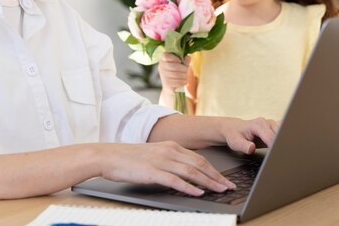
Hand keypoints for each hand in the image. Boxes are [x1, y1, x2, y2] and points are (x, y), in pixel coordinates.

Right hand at [98, 141, 235, 195]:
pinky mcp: (153, 171)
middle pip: (199, 165)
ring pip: (191, 172)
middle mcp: (169, 151)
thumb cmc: (129, 158)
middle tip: (229, 187)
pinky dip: (189, 187)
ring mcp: (161, 160)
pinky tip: (198, 193)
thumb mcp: (154, 154)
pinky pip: (175, 180)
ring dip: (208, 182)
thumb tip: (186, 173)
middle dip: (217, 177)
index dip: (214, 170)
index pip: (199, 159)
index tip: (225, 179)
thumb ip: (170, 160)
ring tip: (220, 190)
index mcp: (171, 146)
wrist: (109, 156)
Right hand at [158, 53, 189, 94]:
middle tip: (186, 70)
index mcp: (163, 60)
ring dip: (184, 76)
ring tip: (185, 76)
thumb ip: (184, 60)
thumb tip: (188, 57)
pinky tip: (184, 81)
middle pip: (174, 66)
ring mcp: (163, 76)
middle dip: (183, 68)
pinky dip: (183, 82)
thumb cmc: (176, 72)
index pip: (165, 56)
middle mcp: (161, 67)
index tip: (180, 61)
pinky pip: (178, 82)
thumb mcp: (181, 64)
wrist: (170, 86)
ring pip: (177, 75)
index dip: (174, 58)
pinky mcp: (166, 84)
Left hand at [220, 117, 278, 153]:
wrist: (234, 129)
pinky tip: (280, 152)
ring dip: (283, 146)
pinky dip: (282, 145)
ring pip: (283, 137)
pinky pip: (282, 137)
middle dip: (281, 147)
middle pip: (280, 137)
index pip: (271, 138)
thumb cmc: (235, 135)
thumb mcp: (235, 142)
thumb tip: (252, 148)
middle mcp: (267, 123)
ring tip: (280, 155)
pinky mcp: (275, 130)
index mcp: (258, 124)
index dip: (274, 149)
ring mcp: (272, 126)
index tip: (275, 157)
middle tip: (279, 157)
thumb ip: (243, 146)